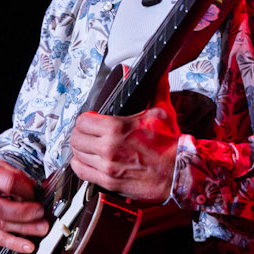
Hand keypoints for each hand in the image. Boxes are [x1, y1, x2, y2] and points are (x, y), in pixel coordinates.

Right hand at [0, 158, 49, 253]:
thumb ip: (11, 173)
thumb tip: (32, 186)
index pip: (9, 183)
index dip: (26, 188)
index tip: (34, 192)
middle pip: (4, 208)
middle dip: (27, 212)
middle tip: (41, 212)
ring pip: (2, 225)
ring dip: (25, 229)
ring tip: (42, 229)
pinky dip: (13, 243)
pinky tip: (27, 247)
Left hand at [69, 80, 179, 202]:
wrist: (178, 174)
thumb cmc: (170, 146)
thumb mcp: (162, 113)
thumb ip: (156, 90)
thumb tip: (160, 72)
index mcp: (117, 128)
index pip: (83, 120)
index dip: (85, 118)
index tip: (91, 120)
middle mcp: (108, 147)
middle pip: (76, 138)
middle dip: (80, 133)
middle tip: (86, 133)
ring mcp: (107, 166)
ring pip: (77, 155)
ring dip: (80, 149)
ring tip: (87, 147)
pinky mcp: (108, 182)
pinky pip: (82, 172)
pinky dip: (80, 165)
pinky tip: (86, 161)